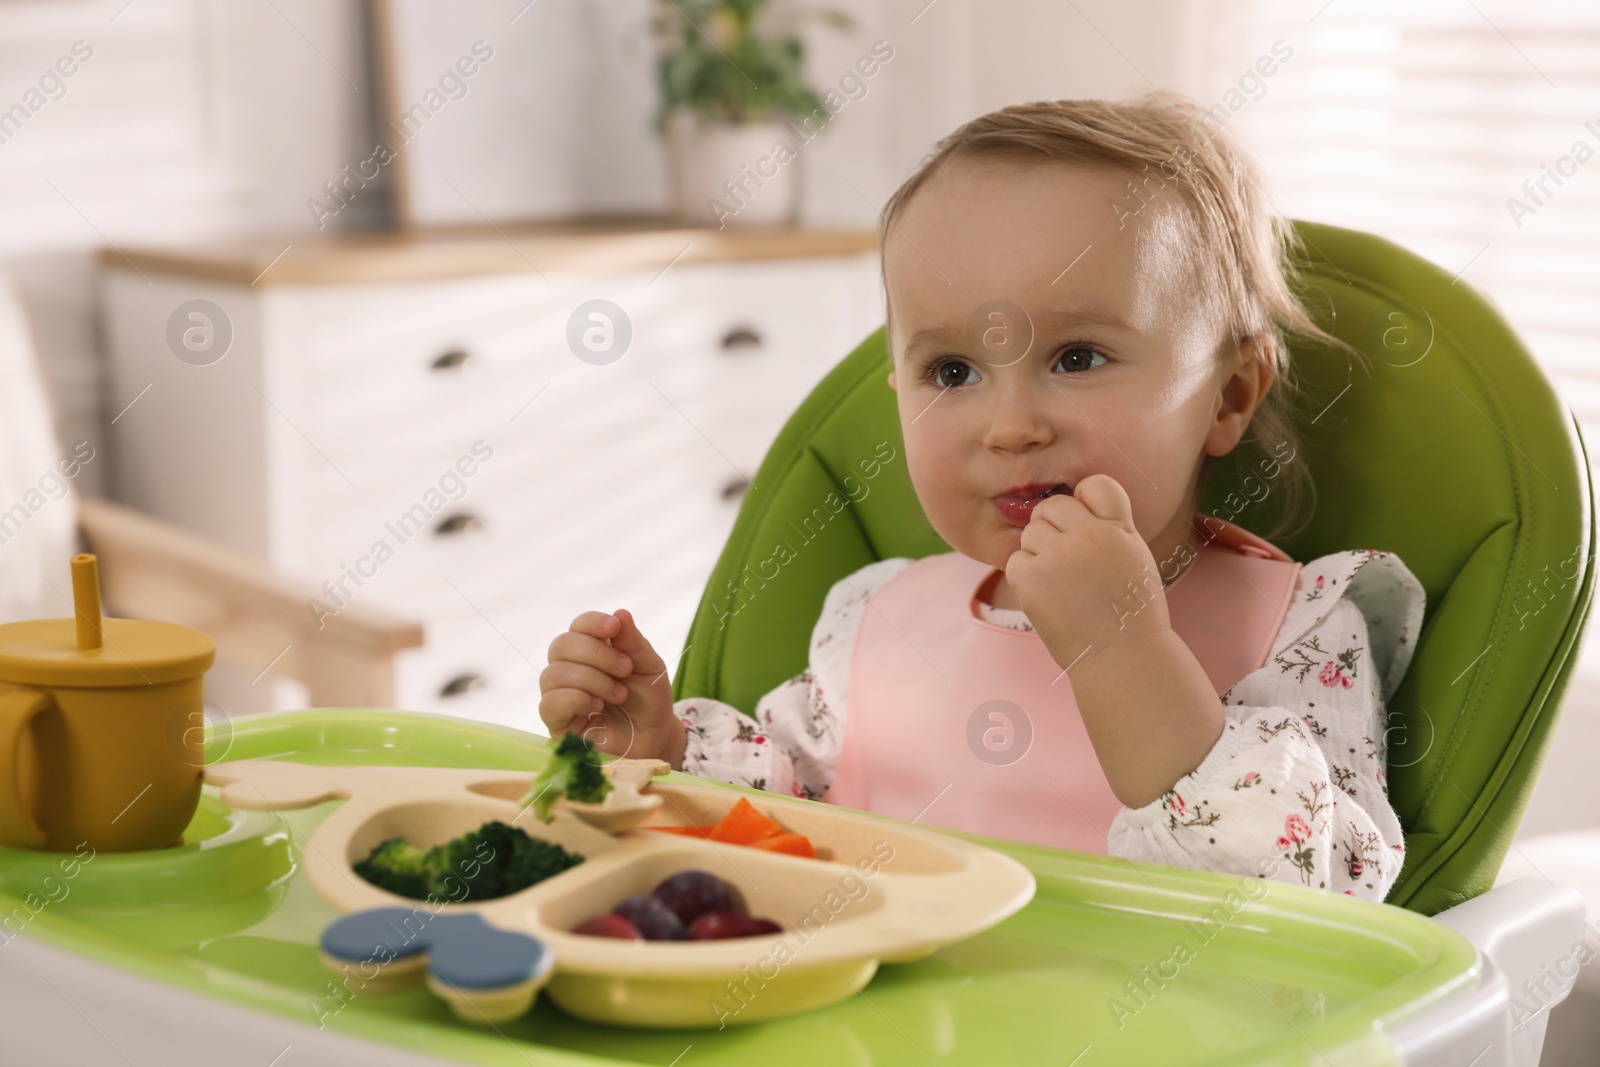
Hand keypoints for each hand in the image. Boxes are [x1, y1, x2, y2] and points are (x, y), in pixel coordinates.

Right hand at [539, 609, 685, 766]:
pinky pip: (548, 704)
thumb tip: (620, 613)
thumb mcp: (649, 668)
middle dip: (596, 654)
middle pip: (561, 645)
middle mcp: (569, 669)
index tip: (614, 628)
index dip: (592, 623)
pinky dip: (575, 699)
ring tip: (619, 694)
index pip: (577, 626)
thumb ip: (633, 643)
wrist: (654, 737)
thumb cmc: (649, 700)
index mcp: (590, 650)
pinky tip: (597, 706)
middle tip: (625, 669)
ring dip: (592, 680)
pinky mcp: (557, 724)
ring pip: (554, 673)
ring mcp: (560, 696)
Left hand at [1003, 473, 1169, 673]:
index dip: (1084, 501)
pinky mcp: (1032, 579)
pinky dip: (1025, 577)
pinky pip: (1016, 561)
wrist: (1122, 659)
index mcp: (1119, 529)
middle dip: (1053, 528)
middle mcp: (1089, 536)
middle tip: (1066, 562)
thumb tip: (1078, 500)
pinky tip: (1047, 597)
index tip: (1085, 525)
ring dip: (1038, 553)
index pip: (1095, 484)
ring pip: (1030, 533)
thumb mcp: (1134, 558)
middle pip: (1052, 507)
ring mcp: (1059, 557)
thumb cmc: (1130, 613)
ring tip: (1061, 584)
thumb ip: (1110, 526)